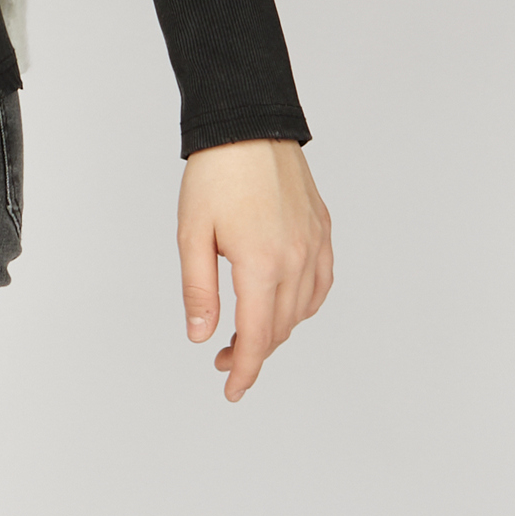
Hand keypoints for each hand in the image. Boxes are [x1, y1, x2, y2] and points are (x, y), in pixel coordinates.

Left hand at [176, 139, 332, 401]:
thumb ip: (199, 290)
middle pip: (279, 329)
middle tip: (221, 358)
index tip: (231, 390)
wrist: (248, 125)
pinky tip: (283, 304)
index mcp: (262, 264)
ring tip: (246, 331)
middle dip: (252, 352)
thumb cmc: (215, 174)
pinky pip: (320, 284)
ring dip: (276, 330)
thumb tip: (201, 336)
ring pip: (301, 311)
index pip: (255, 337)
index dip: (243, 370)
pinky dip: (303, 305)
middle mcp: (297, 260)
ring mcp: (315, 245)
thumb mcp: (192, 234)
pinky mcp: (323, 230)